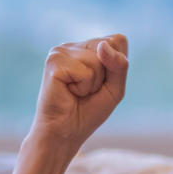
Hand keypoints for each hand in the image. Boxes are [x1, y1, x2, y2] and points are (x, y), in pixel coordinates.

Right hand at [28, 34, 128, 151]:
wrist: (65, 133)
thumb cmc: (88, 112)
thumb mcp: (115, 88)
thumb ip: (119, 65)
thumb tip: (103, 46)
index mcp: (87, 48)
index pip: (117, 40)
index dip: (117, 65)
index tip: (101, 83)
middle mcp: (73, 46)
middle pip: (109, 46)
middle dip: (106, 75)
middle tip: (88, 90)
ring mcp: (61, 51)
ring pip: (98, 59)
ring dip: (93, 84)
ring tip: (77, 92)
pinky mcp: (53, 62)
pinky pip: (85, 72)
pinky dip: (83, 88)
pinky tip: (68, 92)